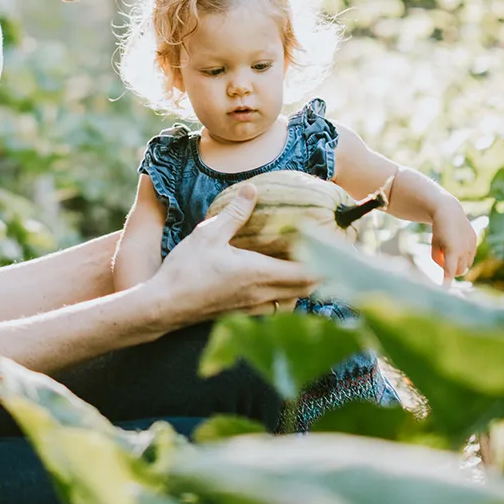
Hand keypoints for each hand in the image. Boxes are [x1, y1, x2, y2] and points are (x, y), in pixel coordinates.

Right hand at [152, 183, 317, 323]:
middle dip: (323, 273)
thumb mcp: (208, 234)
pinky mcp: (242, 315)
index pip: (309, 274)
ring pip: (293, 301)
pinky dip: (285, 296)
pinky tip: (275, 281)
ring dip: (304, 286)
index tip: (340, 248)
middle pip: (308, 290)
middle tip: (329, 253)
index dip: (328, 263)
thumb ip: (235, 213)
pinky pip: (275, 307)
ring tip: (304, 265)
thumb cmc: (185, 270)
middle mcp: (263, 296)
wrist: (163, 306)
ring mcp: (253, 309)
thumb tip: (253, 189)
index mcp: (260, 274)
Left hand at [429, 200, 478, 285]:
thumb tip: (447, 270)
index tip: (445, 289)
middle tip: (443, 259)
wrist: (449, 212)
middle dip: (452, 271)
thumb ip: (438, 259)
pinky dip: (464, 257)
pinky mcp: (475, 241)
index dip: (448, 281)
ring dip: (458, 264)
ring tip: (450, 249)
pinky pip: (470, 257)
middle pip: (459, 271)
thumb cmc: (438, 230)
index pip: (450, 271)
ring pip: (466, 265)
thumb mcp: (434, 245)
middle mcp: (464, 249)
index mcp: (452, 250)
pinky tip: (457, 245)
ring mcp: (471, 245)